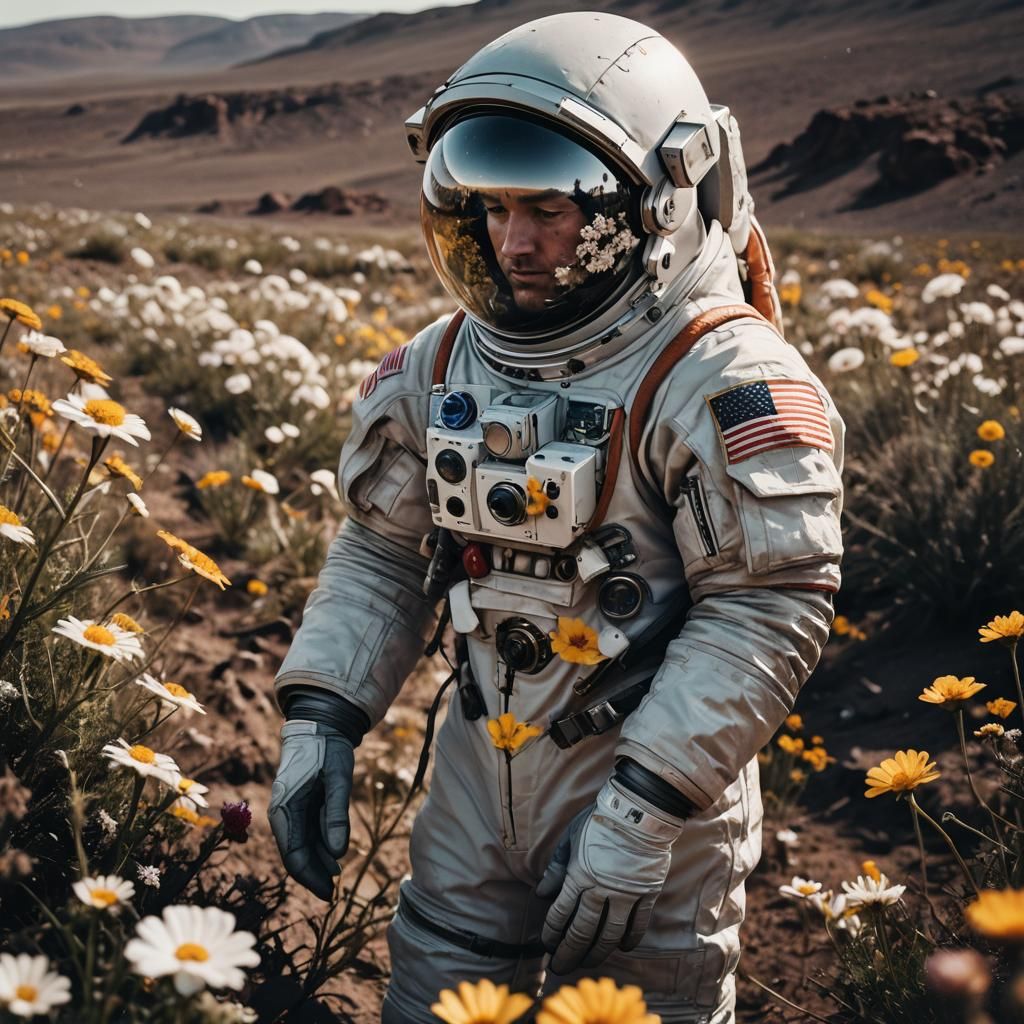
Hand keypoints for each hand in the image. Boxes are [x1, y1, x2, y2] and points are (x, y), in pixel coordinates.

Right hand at [268, 720, 353, 901]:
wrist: (320, 723)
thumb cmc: (328, 749)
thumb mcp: (337, 779)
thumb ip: (336, 815)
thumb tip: (337, 854)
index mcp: (285, 808)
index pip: (294, 854)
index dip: (310, 877)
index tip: (328, 894)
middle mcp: (282, 812)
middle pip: (295, 853)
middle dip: (313, 874)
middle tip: (334, 892)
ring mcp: (289, 808)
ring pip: (301, 844)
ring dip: (317, 861)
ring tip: (336, 876)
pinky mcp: (298, 803)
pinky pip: (306, 831)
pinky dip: (319, 845)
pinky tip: (333, 854)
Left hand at [536, 778, 683, 973]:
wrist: (638, 810)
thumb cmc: (599, 821)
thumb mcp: (570, 838)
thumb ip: (556, 868)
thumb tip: (541, 894)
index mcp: (579, 875)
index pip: (560, 914)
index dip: (551, 933)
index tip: (546, 945)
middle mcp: (602, 890)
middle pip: (583, 931)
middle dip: (568, 952)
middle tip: (560, 967)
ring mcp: (627, 894)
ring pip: (610, 934)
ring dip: (597, 953)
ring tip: (587, 963)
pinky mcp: (647, 893)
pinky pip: (639, 924)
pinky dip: (631, 938)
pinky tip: (624, 948)